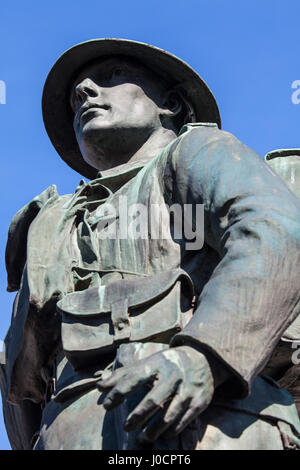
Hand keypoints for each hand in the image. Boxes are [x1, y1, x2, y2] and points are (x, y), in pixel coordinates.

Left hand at [96, 345, 214, 441]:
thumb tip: (99, 387)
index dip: (118, 392)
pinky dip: (171, 430)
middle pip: (153, 400)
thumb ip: (123, 375)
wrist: (203, 357)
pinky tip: (161, 435)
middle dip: (137, 416)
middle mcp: (173, 375)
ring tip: (142, 437)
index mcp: (157, 363)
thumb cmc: (167, 363)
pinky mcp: (200, 400)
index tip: (106, 406)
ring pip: (169, 414)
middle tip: (126, 427)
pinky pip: (183, 420)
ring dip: (154, 429)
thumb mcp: (147, 363)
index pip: (134, 377)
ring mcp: (188, 388)